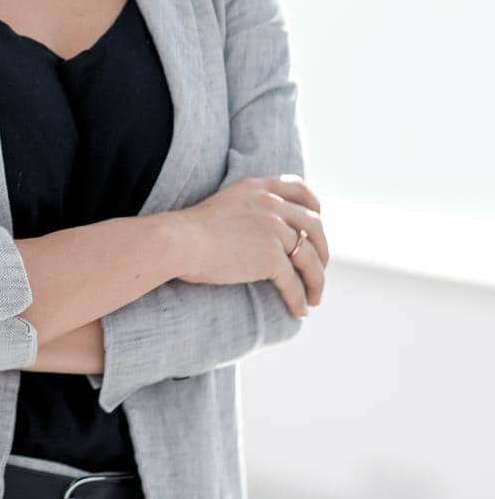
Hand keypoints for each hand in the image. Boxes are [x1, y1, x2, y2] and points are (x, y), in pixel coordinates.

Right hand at [173, 174, 328, 316]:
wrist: (176, 241)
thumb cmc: (188, 230)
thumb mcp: (224, 204)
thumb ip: (248, 208)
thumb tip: (263, 233)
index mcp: (258, 187)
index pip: (301, 190)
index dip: (315, 209)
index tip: (316, 227)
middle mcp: (271, 204)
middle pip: (315, 226)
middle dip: (322, 251)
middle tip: (318, 269)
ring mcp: (274, 229)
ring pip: (310, 259)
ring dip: (317, 281)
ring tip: (313, 298)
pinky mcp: (271, 257)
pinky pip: (294, 283)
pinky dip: (299, 299)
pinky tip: (299, 311)